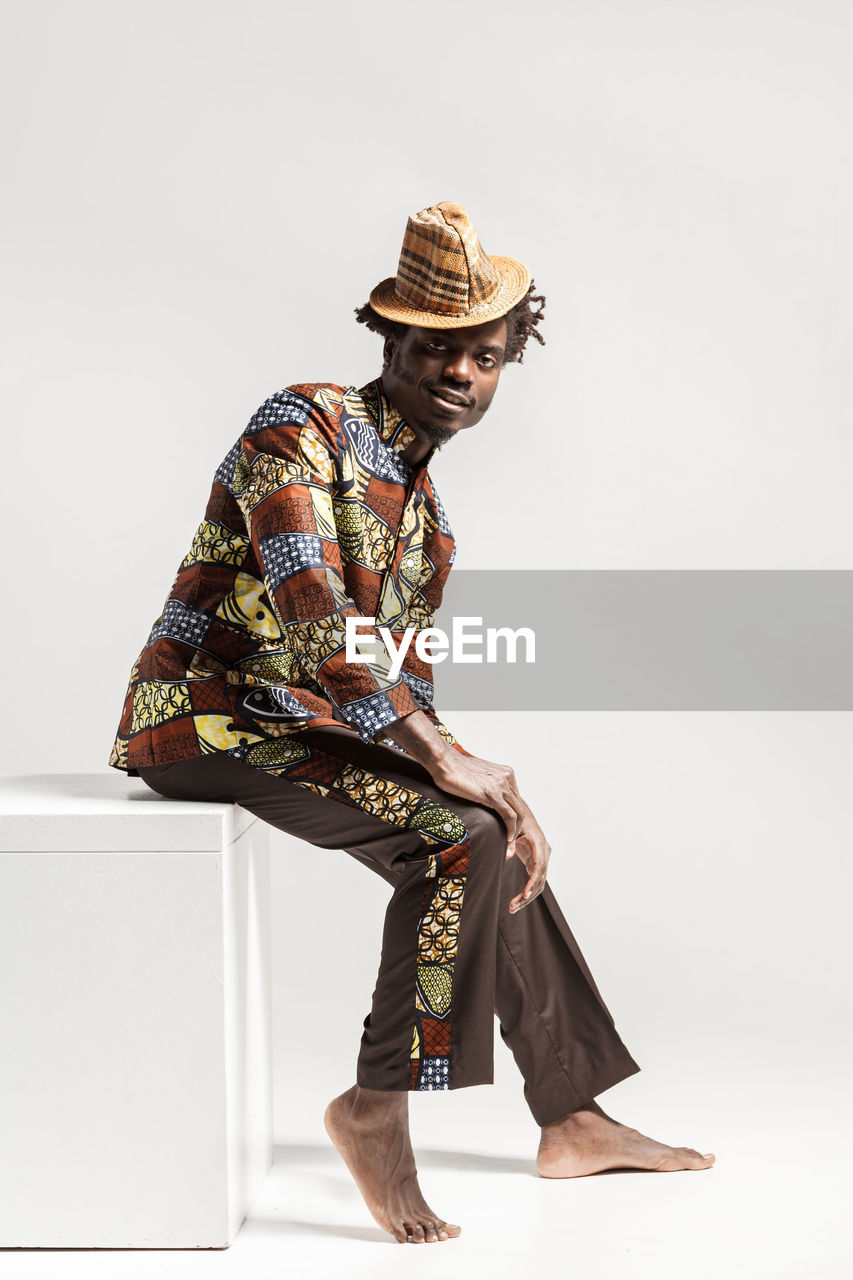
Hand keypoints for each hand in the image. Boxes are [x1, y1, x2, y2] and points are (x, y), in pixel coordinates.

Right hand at [429, 752, 550, 913]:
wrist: (442, 761)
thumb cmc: (452, 769)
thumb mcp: (475, 778)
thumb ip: (484, 787)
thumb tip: (481, 798)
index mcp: (505, 774)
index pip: (515, 801)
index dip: (514, 819)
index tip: (509, 834)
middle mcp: (507, 778)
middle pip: (520, 809)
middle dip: (518, 830)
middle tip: (512, 847)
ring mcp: (501, 785)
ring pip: (518, 815)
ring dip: (515, 836)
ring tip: (508, 851)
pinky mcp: (492, 794)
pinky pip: (509, 817)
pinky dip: (510, 833)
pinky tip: (506, 845)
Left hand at [505, 800, 551, 914]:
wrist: (523, 813)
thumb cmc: (517, 819)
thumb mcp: (513, 827)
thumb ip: (510, 841)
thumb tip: (507, 856)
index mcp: (540, 844)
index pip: (539, 867)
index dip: (533, 882)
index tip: (525, 895)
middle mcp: (545, 853)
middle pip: (540, 880)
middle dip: (527, 895)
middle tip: (512, 907)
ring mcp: (543, 859)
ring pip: (539, 884)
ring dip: (527, 897)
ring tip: (512, 908)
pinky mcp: (537, 863)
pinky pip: (535, 881)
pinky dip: (527, 892)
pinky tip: (517, 902)